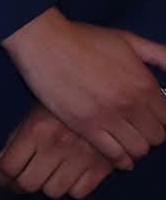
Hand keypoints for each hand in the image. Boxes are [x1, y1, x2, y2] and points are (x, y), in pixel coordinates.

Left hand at [0, 103, 113, 198]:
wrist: (108, 97)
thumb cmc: (63, 106)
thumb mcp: (34, 114)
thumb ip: (15, 138)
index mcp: (36, 131)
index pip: (9, 166)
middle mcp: (56, 148)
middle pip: (28, 183)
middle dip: (19, 185)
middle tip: (17, 183)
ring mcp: (80, 159)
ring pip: (53, 191)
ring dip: (46, 186)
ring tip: (45, 177)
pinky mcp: (102, 168)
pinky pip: (79, 192)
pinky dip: (71, 189)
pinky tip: (69, 178)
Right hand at [2, 9, 165, 169]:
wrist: (45, 43)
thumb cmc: (85, 39)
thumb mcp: (128, 40)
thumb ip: (159, 54)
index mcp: (144, 84)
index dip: (162, 120)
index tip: (152, 118)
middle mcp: (132, 105)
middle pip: (156, 137)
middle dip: (150, 134)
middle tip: (138, 129)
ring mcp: (108, 118)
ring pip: (138, 149)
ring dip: (136, 148)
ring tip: (127, 141)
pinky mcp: (85, 127)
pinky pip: (113, 154)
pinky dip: (121, 160)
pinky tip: (120, 158)